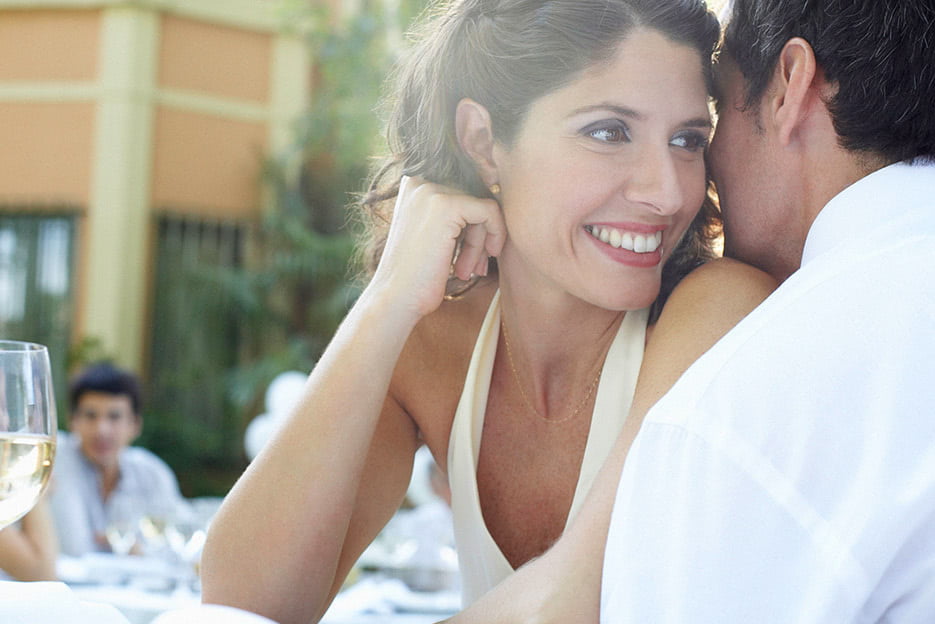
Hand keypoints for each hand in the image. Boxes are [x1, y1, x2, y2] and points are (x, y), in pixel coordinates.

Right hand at [371, 176, 506, 320]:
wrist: (395, 298)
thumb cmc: (416, 275)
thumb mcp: (432, 234)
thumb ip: (453, 213)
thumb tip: (495, 193)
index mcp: (414, 184)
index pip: (463, 192)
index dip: (473, 224)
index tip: (471, 253)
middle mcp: (420, 181)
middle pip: (473, 198)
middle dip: (479, 235)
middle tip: (472, 266)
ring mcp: (432, 191)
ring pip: (482, 206)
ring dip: (482, 242)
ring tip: (469, 270)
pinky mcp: (447, 205)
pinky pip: (489, 211)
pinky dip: (494, 235)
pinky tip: (477, 264)